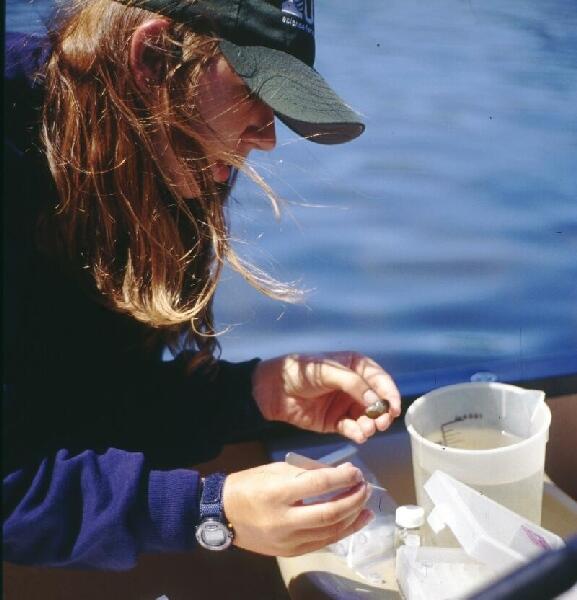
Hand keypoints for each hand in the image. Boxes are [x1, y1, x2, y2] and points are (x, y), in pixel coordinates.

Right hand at [222, 461, 372, 556]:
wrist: (223, 514)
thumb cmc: (250, 485)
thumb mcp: (276, 470)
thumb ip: (307, 472)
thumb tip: (339, 473)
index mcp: (278, 493)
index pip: (319, 485)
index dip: (342, 477)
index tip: (356, 471)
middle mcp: (284, 519)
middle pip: (329, 513)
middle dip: (353, 499)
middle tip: (364, 487)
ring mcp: (287, 540)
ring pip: (330, 532)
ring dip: (353, 517)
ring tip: (367, 505)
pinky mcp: (290, 552)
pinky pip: (322, 543)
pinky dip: (341, 531)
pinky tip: (354, 521)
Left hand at [252, 352, 400, 443]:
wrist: (273, 389)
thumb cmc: (301, 371)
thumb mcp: (328, 371)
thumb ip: (353, 384)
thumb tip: (377, 401)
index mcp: (355, 366)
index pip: (380, 380)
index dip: (389, 393)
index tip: (394, 408)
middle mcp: (355, 386)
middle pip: (377, 401)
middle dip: (382, 413)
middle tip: (381, 423)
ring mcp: (345, 405)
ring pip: (367, 417)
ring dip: (370, 424)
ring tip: (367, 429)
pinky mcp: (335, 422)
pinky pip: (352, 428)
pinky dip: (357, 433)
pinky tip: (358, 435)